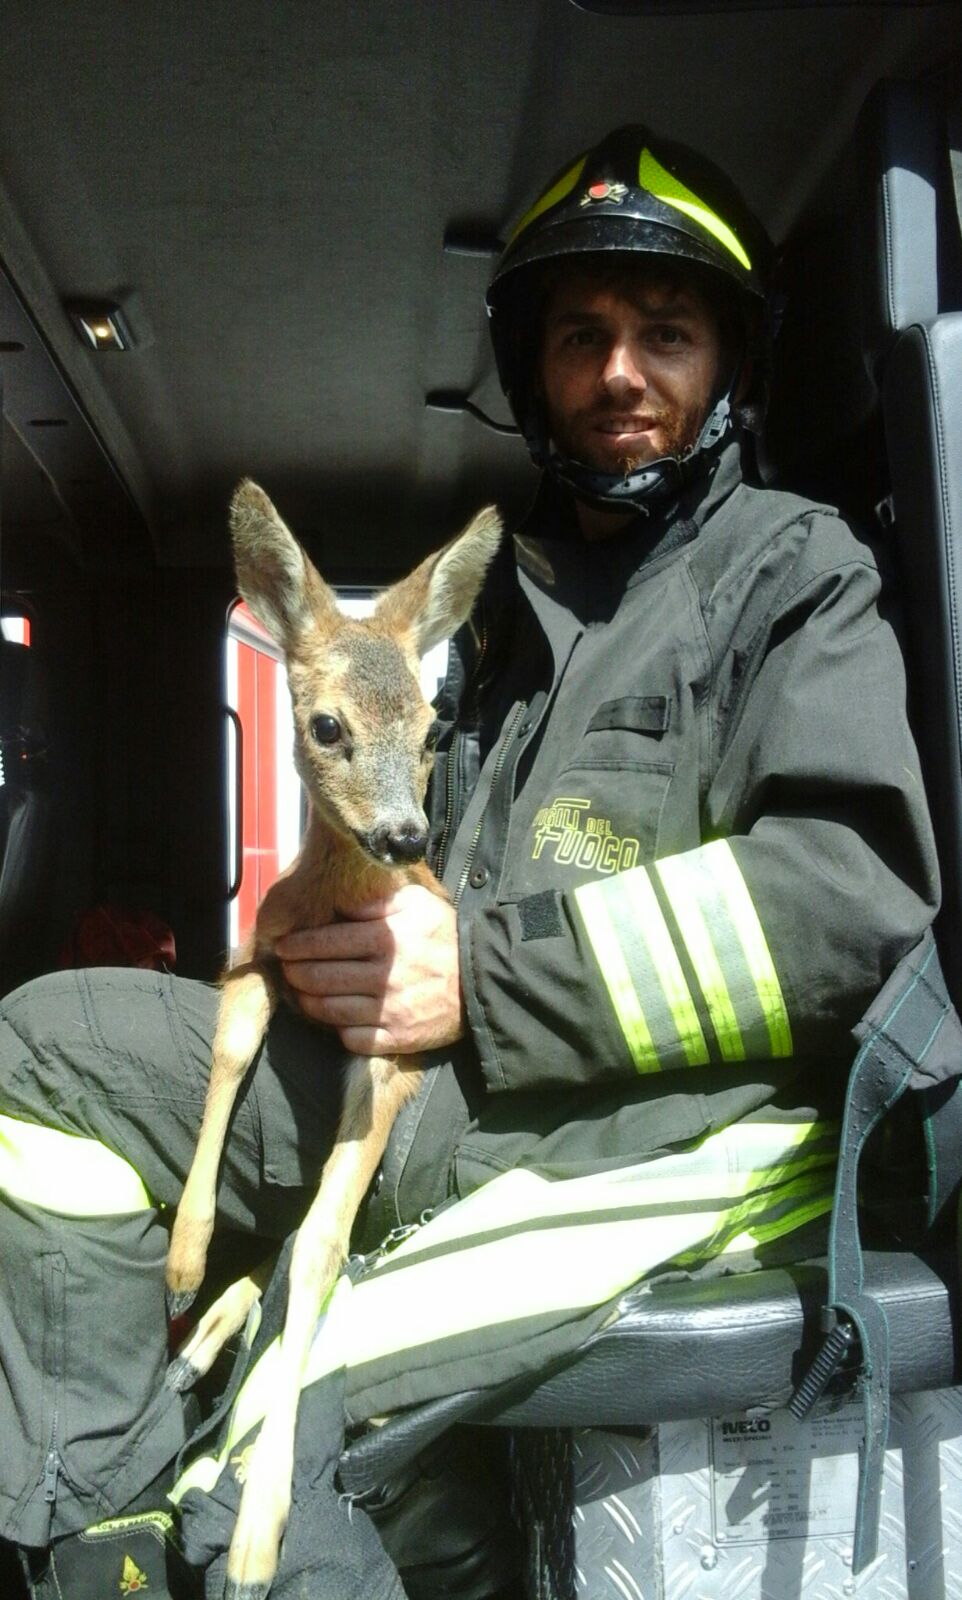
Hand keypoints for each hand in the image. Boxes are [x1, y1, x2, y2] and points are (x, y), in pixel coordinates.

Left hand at [275, 885, 463, 1055]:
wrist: (482, 982)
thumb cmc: (444, 938)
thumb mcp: (418, 904)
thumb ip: (378, 901)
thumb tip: (341, 902)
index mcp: (385, 940)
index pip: (325, 943)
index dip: (297, 945)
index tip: (282, 946)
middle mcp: (383, 977)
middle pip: (320, 978)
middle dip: (295, 973)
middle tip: (287, 969)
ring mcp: (388, 1011)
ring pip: (329, 1010)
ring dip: (307, 1001)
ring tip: (301, 993)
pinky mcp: (396, 1038)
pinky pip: (351, 1038)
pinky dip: (336, 1028)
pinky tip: (333, 1017)